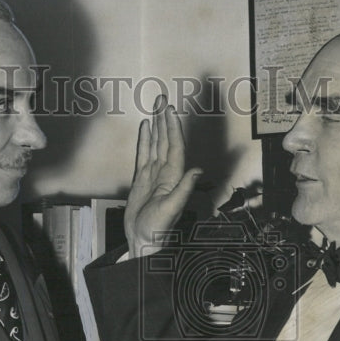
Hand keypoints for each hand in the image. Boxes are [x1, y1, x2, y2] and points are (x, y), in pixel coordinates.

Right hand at [124, 95, 201, 256]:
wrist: (142, 240)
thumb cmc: (157, 229)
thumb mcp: (171, 210)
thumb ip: (184, 189)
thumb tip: (197, 170)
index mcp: (174, 178)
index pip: (174, 147)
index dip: (173, 128)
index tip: (169, 111)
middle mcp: (166, 173)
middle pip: (166, 141)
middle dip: (164, 120)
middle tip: (161, 100)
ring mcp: (154, 175)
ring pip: (155, 145)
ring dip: (156, 126)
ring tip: (154, 108)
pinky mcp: (142, 180)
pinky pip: (144, 155)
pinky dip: (145, 140)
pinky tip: (145, 128)